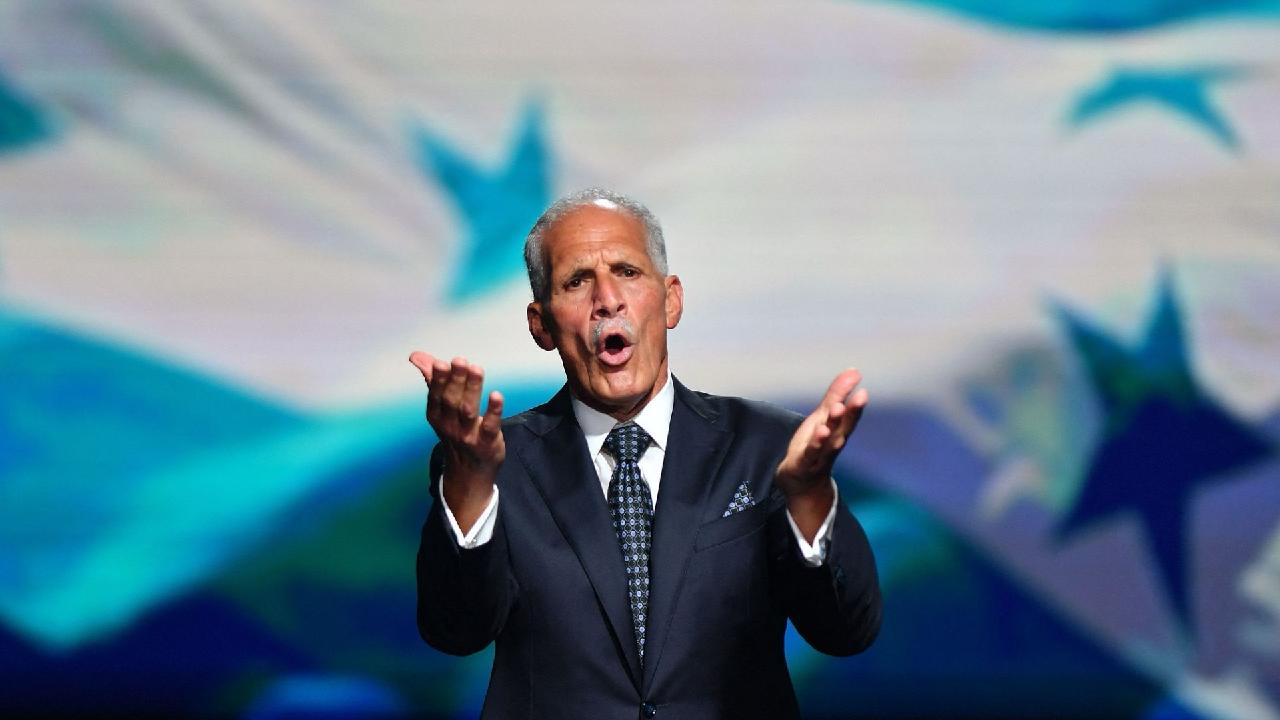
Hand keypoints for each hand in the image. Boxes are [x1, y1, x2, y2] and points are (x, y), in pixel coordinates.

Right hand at [409, 352, 504, 529]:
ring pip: (468, 410)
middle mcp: (449, 425)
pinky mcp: (487, 442)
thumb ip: (433, 380)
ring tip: (476, 369)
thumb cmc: (456, 432)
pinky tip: (496, 396)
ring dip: (472, 389)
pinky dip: (493, 411)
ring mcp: (468, 435)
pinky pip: (490, 427)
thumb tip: (416, 357)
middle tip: (460, 361)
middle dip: (455, 380)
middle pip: (451, 401)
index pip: (436, 395)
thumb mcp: (441, 409)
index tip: (440, 362)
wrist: (469, 472)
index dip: (438, 380)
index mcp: (436, 415)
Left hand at [776, 369, 866, 539]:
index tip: (863, 391)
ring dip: (831, 429)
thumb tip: (855, 371)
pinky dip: (813, 447)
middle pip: (843, 428)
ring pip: (827, 443)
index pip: (849, 417)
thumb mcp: (824, 416)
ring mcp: (819, 455)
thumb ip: (837, 394)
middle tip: (859, 397)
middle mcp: (832, 443)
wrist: (802, 481)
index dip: (856, 405)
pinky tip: (817, 435)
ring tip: (835, 413)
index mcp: (837, 430)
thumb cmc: (814, 444)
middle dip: (851, 413)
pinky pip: (809, 455)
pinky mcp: (803, 464)